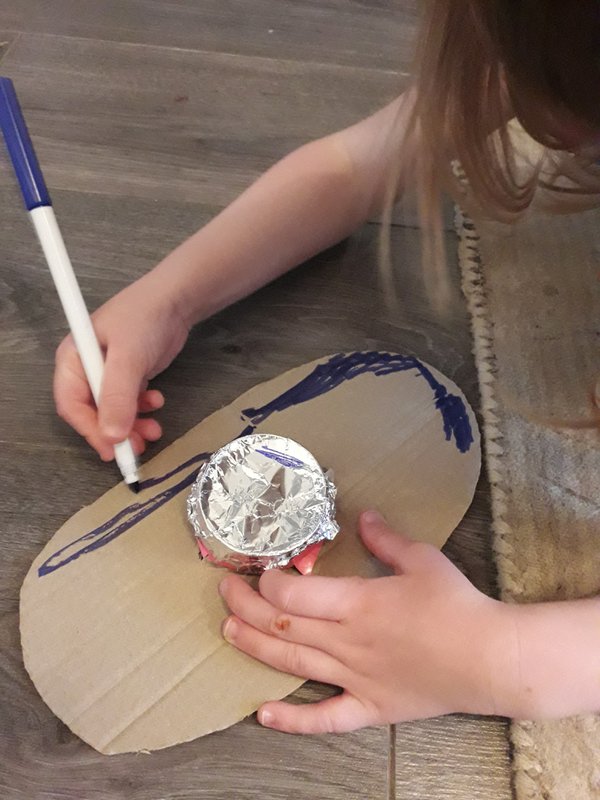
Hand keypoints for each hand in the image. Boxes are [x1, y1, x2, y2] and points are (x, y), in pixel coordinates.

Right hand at [53, 276, 189, 459]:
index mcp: (73, 360)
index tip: (112, 448)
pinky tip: (157, 402)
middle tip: (136, 449)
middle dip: (114, 432)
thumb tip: (110, 435)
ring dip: (132, 425)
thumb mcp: (129, 358)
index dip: (90, 430)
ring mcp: (108, 373)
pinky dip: (142, 410)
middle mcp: (87, 369)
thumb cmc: (145, 319)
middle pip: (92, 413)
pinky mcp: (129, 376)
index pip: (71, 405)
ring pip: (114, 412)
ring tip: (154, 431)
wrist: (176, 300)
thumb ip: (118, 396)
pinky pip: (130, 403)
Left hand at [219, 510, 512, 733]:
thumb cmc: (457, 605)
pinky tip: (263, 715)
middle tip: (226, 590)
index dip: (268, 582)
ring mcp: (355, 678)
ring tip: (227, 630)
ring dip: (254, 646)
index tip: (259, 569)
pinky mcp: (369, 707)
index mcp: (357, 603)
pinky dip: (292, 720)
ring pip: (292, 663)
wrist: (491, 659)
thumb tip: (363, 516)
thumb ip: (386, 538)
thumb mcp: (422, 559)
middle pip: (282, 626)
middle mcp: (347, 642)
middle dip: (247, 606)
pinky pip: (325, 719)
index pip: (293, 595)